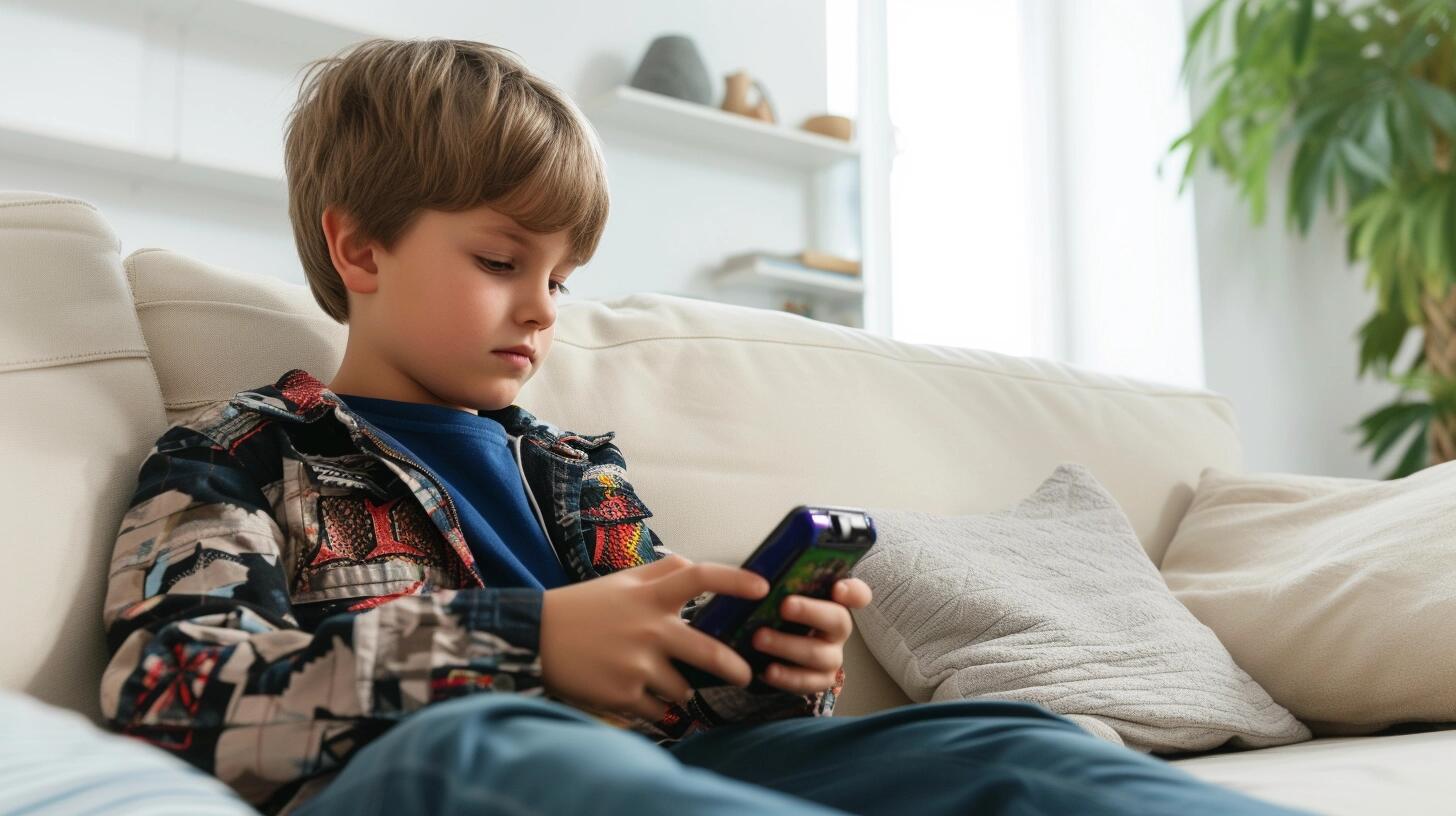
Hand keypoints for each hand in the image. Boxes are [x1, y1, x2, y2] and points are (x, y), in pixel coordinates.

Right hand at [540, 553, 770, 722]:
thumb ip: (660, 571)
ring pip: (683, 688)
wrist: (535, 639)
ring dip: (678, 688)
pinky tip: (631, 692)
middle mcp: (649, 629)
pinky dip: (651, 706)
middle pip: (709, 652)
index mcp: (649, 597)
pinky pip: (656, 709)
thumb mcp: (620, 581)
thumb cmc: (582, 608)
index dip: (735, 580)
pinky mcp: (624, 695)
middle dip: (734, 668)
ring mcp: (638, 665)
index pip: (699, 577)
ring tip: (655, 679)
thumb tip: (693, 565)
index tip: (763, 587)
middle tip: (745, 675)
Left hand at [751, 578, 871, 693]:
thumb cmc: (780, 614)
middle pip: (837, 619)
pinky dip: (786, 676)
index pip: (857, 593)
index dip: (852, 591)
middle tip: (784, 606)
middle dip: (810, 612)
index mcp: (833, 601)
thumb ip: (783, 585)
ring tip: (759, 639)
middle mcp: (838, 628)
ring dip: (787, 646)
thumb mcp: (783, 596)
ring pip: (818, 653)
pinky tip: (767, 670)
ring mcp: (832, 656)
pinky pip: (807, 682)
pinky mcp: (820, 680)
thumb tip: (759, 574)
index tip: (838, 588)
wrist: (773, 652)